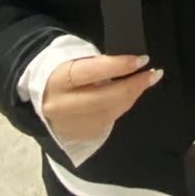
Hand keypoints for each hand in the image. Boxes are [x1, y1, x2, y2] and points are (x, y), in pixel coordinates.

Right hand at [42, 54, 161, 141]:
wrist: (41, 95)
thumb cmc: (65, 70)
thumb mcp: (75, 60)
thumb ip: (98, 64)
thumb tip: (130, 64)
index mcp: (58, 80)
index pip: (93, 71)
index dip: (120, 66)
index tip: (142, 60)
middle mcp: (61, 105)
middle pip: (104, 98)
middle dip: (133, 86)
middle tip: (153, 74)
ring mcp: (69, 124)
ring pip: (108, 113)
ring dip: (131, 97)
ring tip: (146, 82)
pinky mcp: (77, 135)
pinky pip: (106, 122)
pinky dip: (121, 107)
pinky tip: (130, 96)